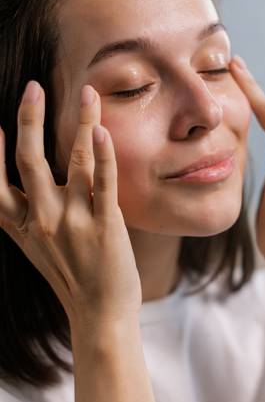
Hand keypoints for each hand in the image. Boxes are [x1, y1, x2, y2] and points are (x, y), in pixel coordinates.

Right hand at [0, 82, 140, 334]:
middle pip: (29, 161)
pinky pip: (103, 184)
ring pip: (73, 163)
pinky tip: (102, 130)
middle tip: (33, 87)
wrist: (100, 314)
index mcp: (22, 225)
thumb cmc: (71, 277)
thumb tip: (25, 179)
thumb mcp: (36, 247)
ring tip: (88, 92)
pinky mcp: (105, 227)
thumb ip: (27, 213)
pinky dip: (103, 155)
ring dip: (80, 123)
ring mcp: (74, 223)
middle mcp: (42, 220)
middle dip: (29, 120)